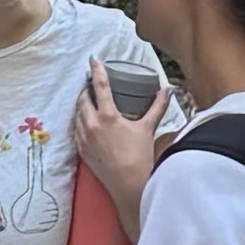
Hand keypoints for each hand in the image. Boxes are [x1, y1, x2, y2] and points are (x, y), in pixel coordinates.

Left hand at [71, 78, 161, 214]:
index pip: (100, 86)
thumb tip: (168, 90)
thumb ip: (158, 107)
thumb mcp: (148, 128)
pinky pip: (76, 130)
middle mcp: (92, 125)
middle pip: (83, 99)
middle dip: (86, 88)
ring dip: (82, 104)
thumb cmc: (140, 156)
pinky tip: (85, 121)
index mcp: (108, 116)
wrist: (129, 185)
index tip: (93, 60)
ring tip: (89, 100)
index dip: (96, 70)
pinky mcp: (82, 150)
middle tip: (92, 83)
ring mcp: (84, 138)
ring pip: (77, 114)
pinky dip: (79, 121)